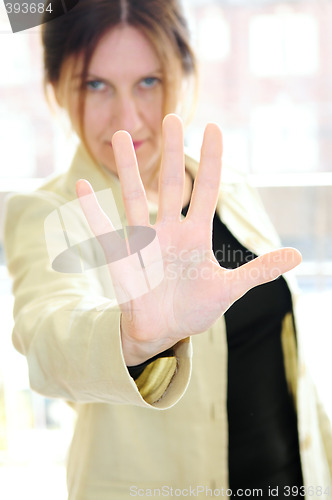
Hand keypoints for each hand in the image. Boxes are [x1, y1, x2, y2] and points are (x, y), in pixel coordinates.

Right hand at [76, 114, 301, 365]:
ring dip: (128, 168)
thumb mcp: (229, 289)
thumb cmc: (193, 307)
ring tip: (120, 135)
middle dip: (172, 152)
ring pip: (134, 198)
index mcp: (196, 236)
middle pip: (171, 185)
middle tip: (171, 117)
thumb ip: (259, 271)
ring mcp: (144, 242)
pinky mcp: (122, 259)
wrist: (163, 331)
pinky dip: (92, 212)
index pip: (207, 190)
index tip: (214, 128)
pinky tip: (82, 188)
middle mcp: (169, 231)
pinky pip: (104, 232)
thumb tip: (298, 255)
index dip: (211, 161)